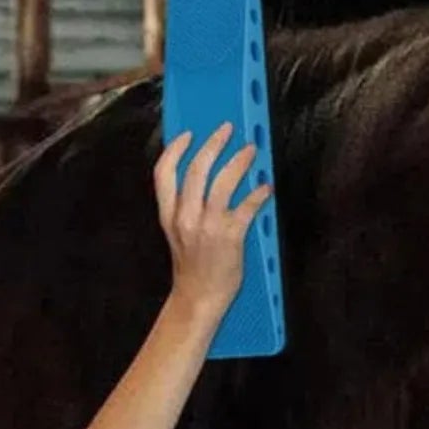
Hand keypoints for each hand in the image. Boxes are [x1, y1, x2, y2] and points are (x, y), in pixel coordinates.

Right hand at [154, 124, 272, 317]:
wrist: (199, 298)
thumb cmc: (192, 267)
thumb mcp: (177, 234)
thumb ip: (185, 208)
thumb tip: (202, 179)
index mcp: (169, 215)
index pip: (163, 173)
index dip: (175, 149)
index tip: (188, 134)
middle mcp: (185, 217)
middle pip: (196, 169)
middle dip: (213, 144)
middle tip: (227, 130)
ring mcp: (208, 226)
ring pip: (223, 182)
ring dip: (239, 161)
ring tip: (251, 150)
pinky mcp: (230, 237)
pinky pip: (247, 207)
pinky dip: (258, 194)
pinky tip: (265, 187)